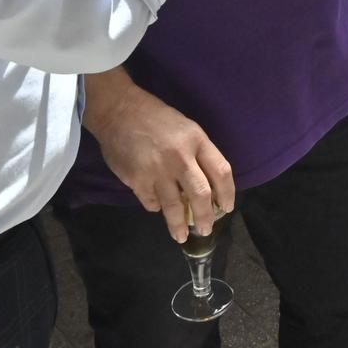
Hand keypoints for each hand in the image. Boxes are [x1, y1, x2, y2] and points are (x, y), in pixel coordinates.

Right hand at [87, 85, 234, 243]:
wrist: (119, 111)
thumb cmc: (157, 119)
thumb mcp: (187, 129)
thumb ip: (198, 155)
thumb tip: (207, 187)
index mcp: (197, 140)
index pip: (221, 172)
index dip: (227, 194)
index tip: (226, 207)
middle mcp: (180, 157)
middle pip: (200, 195)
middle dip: (206, 217)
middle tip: (206, 230)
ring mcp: (157, 170)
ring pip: (174, 207)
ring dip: (179, 225)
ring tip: (181, 236)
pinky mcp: (137, 180)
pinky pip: (152, 202)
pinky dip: (156, 207)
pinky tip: (157, 206)